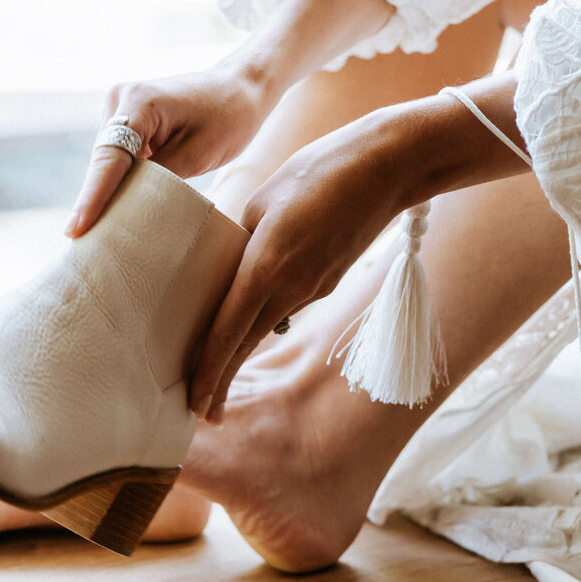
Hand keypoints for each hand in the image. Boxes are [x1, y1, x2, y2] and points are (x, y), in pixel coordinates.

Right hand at [66, 64, 273, 236]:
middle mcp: (121, 98)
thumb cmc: (230, 116)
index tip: (74, 231)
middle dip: (98, 201)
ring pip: (107, 161)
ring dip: (110, 191)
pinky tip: (123, 208)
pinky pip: (118, 155)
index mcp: (140, 101)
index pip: (109, 159)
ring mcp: (120, 105)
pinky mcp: (127, 116)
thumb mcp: (200, 153)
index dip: (91, 198)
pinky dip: (122, 179)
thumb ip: (160, 179)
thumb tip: (127, 206)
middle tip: (90, 247)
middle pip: (103, 162)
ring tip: (105, 235)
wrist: (241, 85)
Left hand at [187, 106, 422, 421]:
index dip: (208, 372)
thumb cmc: (319, 170)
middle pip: (244, 344)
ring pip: (263, 327)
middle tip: (198, 413)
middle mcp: (290, 288)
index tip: (193, 404)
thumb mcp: (262, 199)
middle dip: (220, 380)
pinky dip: (261, 318)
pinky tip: (245, 316)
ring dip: (238, 350)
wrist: (386, 168)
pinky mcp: (325, 281)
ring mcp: (312, 289)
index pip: (228, 332)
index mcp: (266, 266)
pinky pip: (284, 306)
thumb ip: (238, 238)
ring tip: (209, 369)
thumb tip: (224, 265)